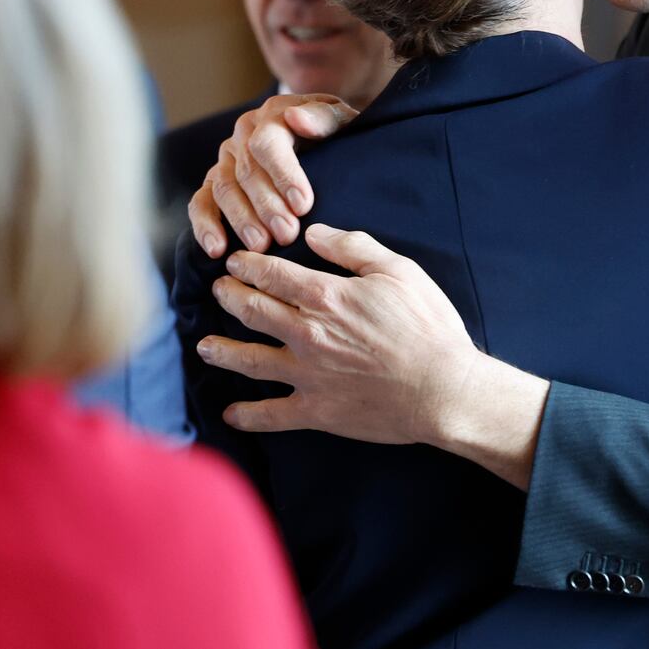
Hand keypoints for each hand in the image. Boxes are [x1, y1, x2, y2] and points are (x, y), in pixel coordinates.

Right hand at [188, 93, 357, 255]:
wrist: (325, 139)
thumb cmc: (335, 134)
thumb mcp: (340, 119)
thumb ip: (323, 117)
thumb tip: (296, 118)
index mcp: (273, 114)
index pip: (268, 142)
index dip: (283, 174)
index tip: (303, 206)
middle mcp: (244, 134)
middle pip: (246, 171)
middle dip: (266, 206)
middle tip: (287, 235)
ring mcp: (227, 159)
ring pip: (224, 190)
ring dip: (241, 220)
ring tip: (260, 246)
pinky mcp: (215, 182)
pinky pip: (201, 203)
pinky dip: (205, 226)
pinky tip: (217, 249)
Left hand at [197, 224, 547, 487]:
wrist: (444, 390)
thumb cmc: (428, 327)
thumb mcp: (399, 272)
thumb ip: (353, 248)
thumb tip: (313, 233)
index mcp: (326, 297)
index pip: (273, 274)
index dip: (248, 265)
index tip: (235, 261)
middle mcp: (307, 334)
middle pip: (253, 311)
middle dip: (229, 297)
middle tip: (218, 290)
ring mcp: (308, 375)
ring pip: (250, 361)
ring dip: (222, 351)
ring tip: (204, 345)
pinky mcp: (316, 411)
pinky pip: (272, 414)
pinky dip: (247, 415)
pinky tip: (231, 413)